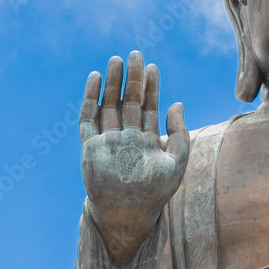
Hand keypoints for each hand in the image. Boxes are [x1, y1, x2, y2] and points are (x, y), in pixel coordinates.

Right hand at [79, 50, 188, 264]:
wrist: (128, 215)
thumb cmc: (155, 193)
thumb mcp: (176, 162)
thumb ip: (180, 134)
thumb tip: (178, 103)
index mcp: (146, 140)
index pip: (148, 106)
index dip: (151, 87)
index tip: (154, 67)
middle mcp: (126, 137)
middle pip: (128, 100)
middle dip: (132, 78)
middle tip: (135, 54)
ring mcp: (108, 141)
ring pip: (109, 104)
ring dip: (112, 83)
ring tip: (116, 60)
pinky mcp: (91, 147)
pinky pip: (88, 119)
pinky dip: (90, 99)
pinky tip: (95, 79)